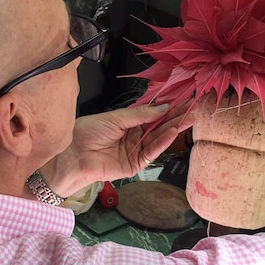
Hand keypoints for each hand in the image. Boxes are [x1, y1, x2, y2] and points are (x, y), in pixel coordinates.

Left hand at [41, 104, 193, 196]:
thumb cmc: (88, 132)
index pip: (152, 114)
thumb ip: (140, 114)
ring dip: (173, 129)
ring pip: (158, 139)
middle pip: (159, 126)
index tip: (182, 99)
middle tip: (192, 109)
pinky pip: (151, 153)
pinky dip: (162, 143)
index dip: (167, 107)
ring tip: (187, 119)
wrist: (73, 153)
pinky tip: (172, 132)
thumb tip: (162, 107)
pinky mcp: (134, 165)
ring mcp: (134, 151)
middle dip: (175, 117)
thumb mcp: (116, 118)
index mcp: (128, 122)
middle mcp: (133, 136)